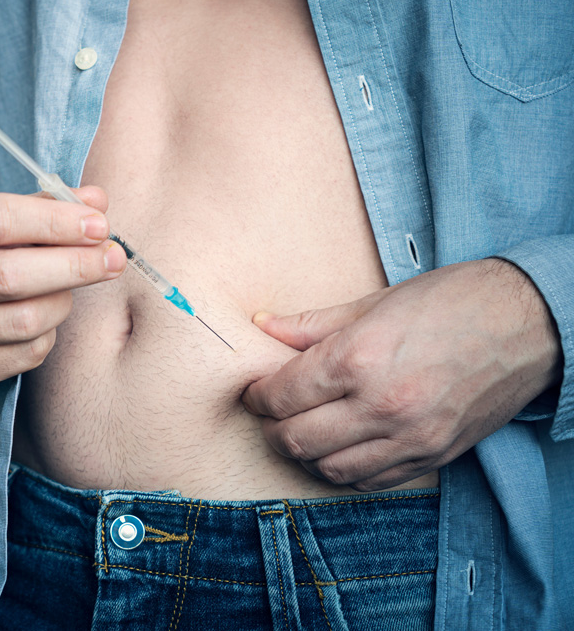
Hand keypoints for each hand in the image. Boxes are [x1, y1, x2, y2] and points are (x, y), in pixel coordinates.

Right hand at [0, 187, 125, 384]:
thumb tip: (96, 204)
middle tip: (113, 258)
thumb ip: (49, 204)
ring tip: (72, 286)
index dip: (54, 222)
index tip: (98, 224)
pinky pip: (27, 353)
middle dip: (73, 266)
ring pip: (24, 320)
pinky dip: (51, 333)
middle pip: (9, 276)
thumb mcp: (5, 213)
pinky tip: (48, 314)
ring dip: (63, 301)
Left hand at [240, 259, 561, 490]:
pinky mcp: (433, 456)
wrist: (527, 324)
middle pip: (296, 439)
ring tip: (301, 431)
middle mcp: (381, 404)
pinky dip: (345, 471)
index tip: (256, 390)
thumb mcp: (373, 302)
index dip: (258, 395)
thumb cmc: (450, 302)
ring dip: (304, 455)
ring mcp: (410, 437)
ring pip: (329, 469)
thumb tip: (263, 326)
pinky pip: (371, 482)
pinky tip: (339, 449)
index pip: (282, 395)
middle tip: (270, 413)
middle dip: (272, 428)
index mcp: (359, 358)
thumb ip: (311, 324)